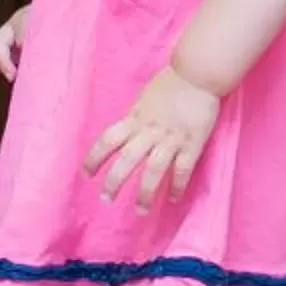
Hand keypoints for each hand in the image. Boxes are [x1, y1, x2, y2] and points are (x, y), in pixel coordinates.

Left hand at [83, 64, 221, 211]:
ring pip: (154, 170)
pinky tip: (173, 198)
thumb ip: (135, 119)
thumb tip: (125, 135)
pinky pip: (182, 169)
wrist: (198, 74)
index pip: (107, 140)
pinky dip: (177, 186)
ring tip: (141, 211)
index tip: (86, 174)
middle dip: (114, 182)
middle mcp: (149, 131)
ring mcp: (171, 139)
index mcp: (135, 119)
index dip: (94, 158)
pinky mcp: (192, 143)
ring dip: (146, 193)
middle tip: (106, 199)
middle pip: (127, 160)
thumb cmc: (171, 83)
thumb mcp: (143, 100)